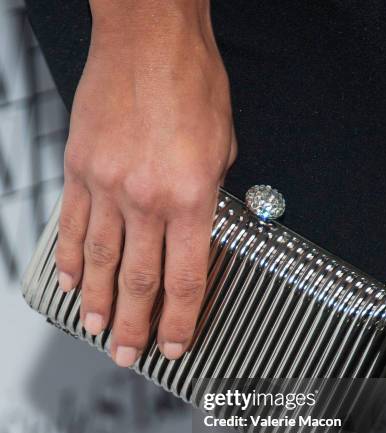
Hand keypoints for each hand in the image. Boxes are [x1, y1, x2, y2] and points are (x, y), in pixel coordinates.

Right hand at [56, 1, 236, 365]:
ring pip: (99, 260)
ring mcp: (106, 185)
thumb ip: (208, 200)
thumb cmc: (192, 83)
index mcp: (190, 198)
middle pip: (138, 280)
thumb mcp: (223, 151)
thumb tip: (199, 230)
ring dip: (97, 301)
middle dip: (133, 324)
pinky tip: (71, 280)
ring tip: (95, 328)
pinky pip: (71, 224)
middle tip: (126, 353)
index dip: (180, 320)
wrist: (149, 35)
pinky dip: (70, 257)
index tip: (175, 344)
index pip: (186, 279)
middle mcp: (145, 199)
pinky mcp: (81, 168)